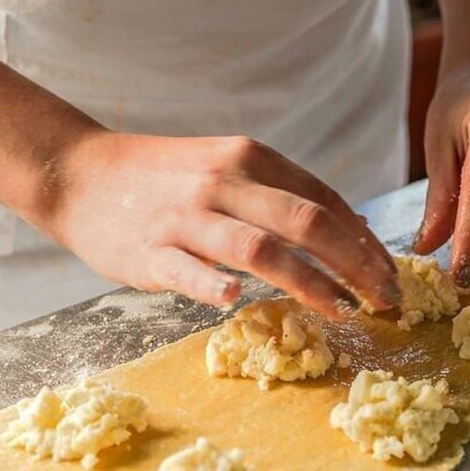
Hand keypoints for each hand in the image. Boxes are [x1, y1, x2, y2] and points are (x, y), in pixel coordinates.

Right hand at [46, 132, 400, 319]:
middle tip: (385, 299)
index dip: (364, 241)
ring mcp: (186, 217)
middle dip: (356, 263)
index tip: (387, 273)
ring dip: (309, 282)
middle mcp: (224, 181)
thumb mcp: (228, 167)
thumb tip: (349, 231)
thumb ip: (282, 195)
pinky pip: (187, 271)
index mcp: (251, 159)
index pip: (324, 201)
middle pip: (307, 222)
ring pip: (259, 249)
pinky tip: (237, 302)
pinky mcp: (149, 251)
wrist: (82, 173)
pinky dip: (213, 286)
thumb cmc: (166, 178)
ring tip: (343, 311)